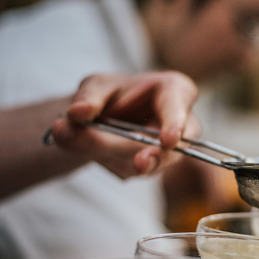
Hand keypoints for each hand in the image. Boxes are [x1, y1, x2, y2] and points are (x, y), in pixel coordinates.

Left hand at [50, 71, 200, 177]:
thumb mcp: (95, 86)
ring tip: (78, 142)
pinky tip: (90, 151)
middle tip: (138, 164)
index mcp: (175, 92)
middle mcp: (181, 124)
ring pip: (148, 163)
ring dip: (113, 157)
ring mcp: (170, 150)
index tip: (168, 141)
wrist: (102, 117)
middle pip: (169, 147)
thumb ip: (88, 97)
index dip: (176, 125)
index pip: (179, 108)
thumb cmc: (109, 94)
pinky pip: (131, 172)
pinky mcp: (153, 168)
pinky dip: (107, 163)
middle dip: (149, 157)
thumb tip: (78, 112)